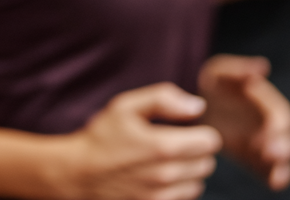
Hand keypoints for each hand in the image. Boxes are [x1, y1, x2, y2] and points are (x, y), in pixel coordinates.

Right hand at [59, 83, 221, 199]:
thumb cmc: (102, 135)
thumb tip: (197, 106)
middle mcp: (167, 176)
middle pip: (208, 163)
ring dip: (189, 171)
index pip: (211, 141)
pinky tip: (160, 176)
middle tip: (173, 141)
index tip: (184, 127)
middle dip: (196, 150)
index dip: (200, 130)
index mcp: (163, 146)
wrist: (79, 172)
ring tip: (165, 159)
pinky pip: (185, 198)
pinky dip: (179, 187)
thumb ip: (163, 99)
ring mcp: (163, 197)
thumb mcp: (125, 105)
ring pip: (199, 183)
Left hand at [198, 55, 289, 191]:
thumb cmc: (212, 82)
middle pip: (286, 138)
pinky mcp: (254, 158)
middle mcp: (269, 124)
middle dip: (283, 147)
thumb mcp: (220, 71)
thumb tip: (264, 66)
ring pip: (282, 159)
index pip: (281, 115)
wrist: (195, 103)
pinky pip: (268, 170)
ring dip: (281, 166)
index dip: (277, 126)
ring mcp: (263, 143)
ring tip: (276, 176)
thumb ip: (240, 69)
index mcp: (266, 102)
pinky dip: (273, 177)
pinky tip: (272, 183)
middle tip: (271, 153)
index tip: (267, 135)